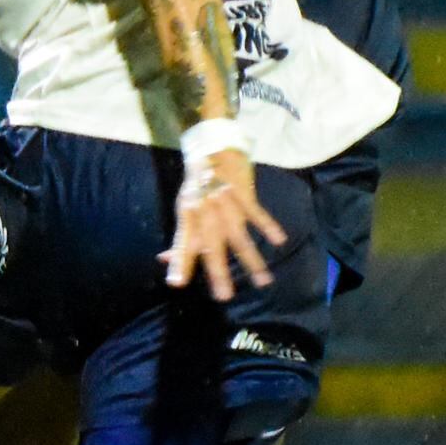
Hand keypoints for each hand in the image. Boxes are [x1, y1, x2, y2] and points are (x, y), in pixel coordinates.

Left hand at [161, 146, 285, 299]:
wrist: (212, 147)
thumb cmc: (196, 183)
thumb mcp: (183, 208)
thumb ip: (179, 238)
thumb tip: (165, 261)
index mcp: (189, 216)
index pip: (182, 244)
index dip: (179, 263)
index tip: (176, 283)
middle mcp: (206, 214)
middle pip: (213, 248)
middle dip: (218, 273)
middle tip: (225, 297)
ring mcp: (227, 206)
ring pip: (240, 238)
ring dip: (252, 261)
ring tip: (264, 282)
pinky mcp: (245, 196)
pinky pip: (258, 214)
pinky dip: (268, 227)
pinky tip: (279, 241)